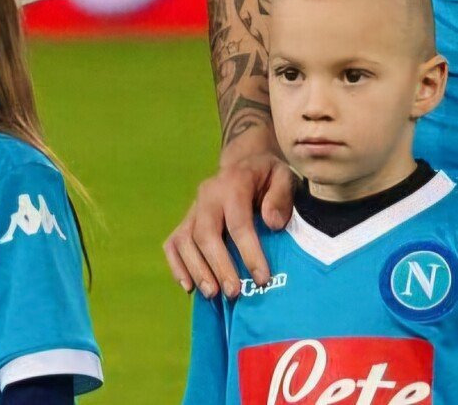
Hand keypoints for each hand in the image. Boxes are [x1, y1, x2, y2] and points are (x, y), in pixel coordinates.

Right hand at [163, 150, 295, 299]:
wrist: (246, 164)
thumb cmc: (268, 176)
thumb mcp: (284, 177)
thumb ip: (281, 197)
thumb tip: (272, 223)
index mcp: (234, 181)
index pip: (238, 221)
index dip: (249, 252)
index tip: (262, 278)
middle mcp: (208, 194)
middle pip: (206, 233)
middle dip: (219, 266)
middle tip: (234, 292)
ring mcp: (193, 208)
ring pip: (185, 241)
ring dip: (198, 270)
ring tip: (214, 294)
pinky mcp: (185, 220)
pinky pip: (173, 244)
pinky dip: (177, 266)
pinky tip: (189, 287)